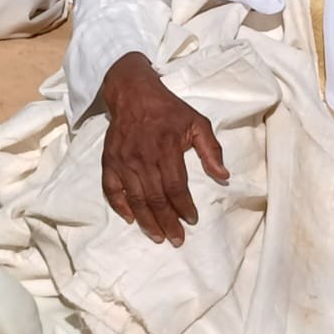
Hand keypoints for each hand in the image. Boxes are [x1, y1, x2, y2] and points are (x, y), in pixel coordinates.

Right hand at [101, 52, 228, 246]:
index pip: (175, 187)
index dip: (184, 206)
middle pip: (156, 198)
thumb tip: (223, 175)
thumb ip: (211, 149)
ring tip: (157, 236)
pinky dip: (119, 205)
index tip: (191, 219)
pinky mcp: (110, 160)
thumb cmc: (168, 109)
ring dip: (147, 220)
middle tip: (176, 239)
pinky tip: (131, 218)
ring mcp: (124, 160)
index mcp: (166, 148)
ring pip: (135, 198)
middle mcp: (143, 157)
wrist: (133, 93)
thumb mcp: (197, 122)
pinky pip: (111, 188)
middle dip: (167, 222)